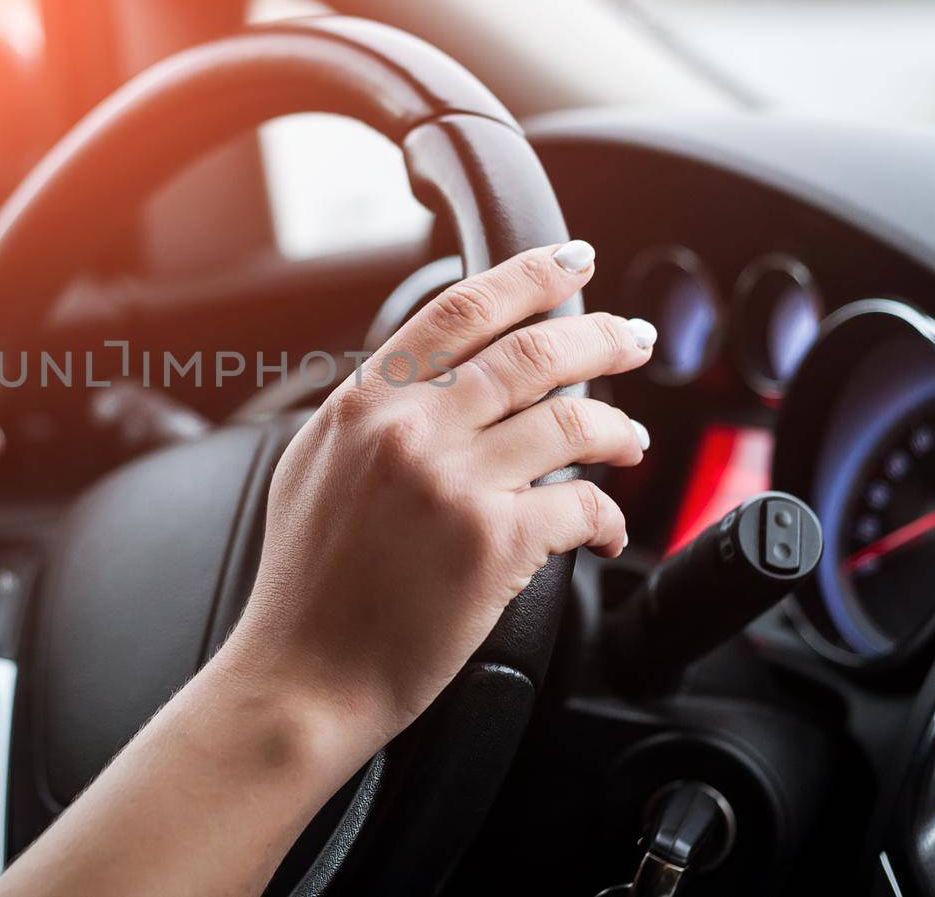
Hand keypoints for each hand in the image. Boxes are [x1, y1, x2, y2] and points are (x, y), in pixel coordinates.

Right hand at [227, 241, 655, 746]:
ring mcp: (453, 483)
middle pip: (533, 351)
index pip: (460, 310)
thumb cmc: (306, 585)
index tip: (571, 260)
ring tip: (630, 437)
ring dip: (618, 425)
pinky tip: (606, 526)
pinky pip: (581, 504)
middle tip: (633, 339)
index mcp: (363, 403)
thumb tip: (424, 378)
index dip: (528, 275)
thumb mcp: (313, 465)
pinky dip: (607, 514)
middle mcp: (409, 430)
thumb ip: (368, 413)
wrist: (301, 674)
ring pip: (571, 419)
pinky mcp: (493, 544)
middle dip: (601, 335)